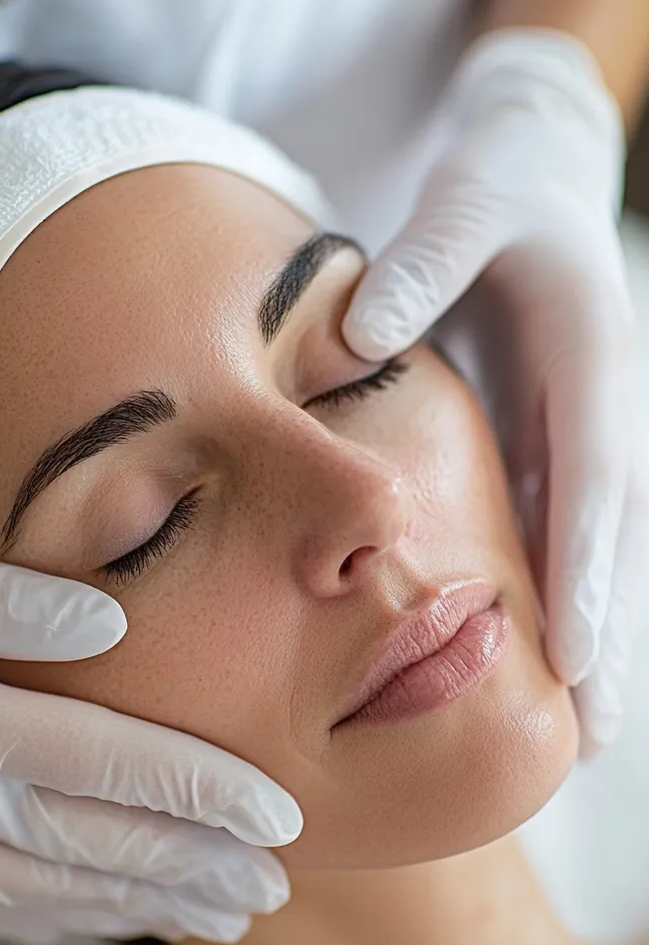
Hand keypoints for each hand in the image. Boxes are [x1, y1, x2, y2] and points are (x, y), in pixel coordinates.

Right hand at [0, 523, 300, 944]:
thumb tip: (106, 620)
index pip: (108, 765)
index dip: (203, 794)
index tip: (281, 819)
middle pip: (99, 844)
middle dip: (198, 866)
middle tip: (277, 884)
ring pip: (57, 893)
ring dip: (151, 904)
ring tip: (226, 915)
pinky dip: (73, 918)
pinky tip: (116, 919)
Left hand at [343, 29, 646, 759]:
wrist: (533, 176)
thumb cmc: (499, 189)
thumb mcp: (464, 205)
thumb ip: (423, 265)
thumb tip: (362, 339)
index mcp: (591, 358)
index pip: (594, 477)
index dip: (586, 569)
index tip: (573, 657)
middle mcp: (601, 408)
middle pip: (607, 539)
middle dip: (606, 639)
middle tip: (595, 743)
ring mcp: (580, 430)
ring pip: (589, 549)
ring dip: (588, 638)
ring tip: (581, 733)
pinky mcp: (549, 438)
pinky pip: (555, 527)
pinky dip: (552, 595)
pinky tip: (535, 655)